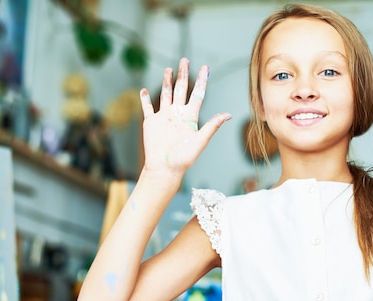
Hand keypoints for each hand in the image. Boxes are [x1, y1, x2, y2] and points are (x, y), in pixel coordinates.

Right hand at [140, 58, 230, 173]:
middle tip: (185, 60)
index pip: (198, 94)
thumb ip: (212, 126)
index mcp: (190, 117)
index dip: (202, 81)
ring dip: (167, 82)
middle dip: (183, 74)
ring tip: (169, 69)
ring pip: (166, 94)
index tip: (205, 67)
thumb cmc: (184, 158)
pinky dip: (144, 99)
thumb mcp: (201, 141)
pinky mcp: (151, 122)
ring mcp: (164, 117)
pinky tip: (144, 90)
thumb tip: (228, 114)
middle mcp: (178, 114)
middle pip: (182, 89)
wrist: (165, 168)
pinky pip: (147, 108)